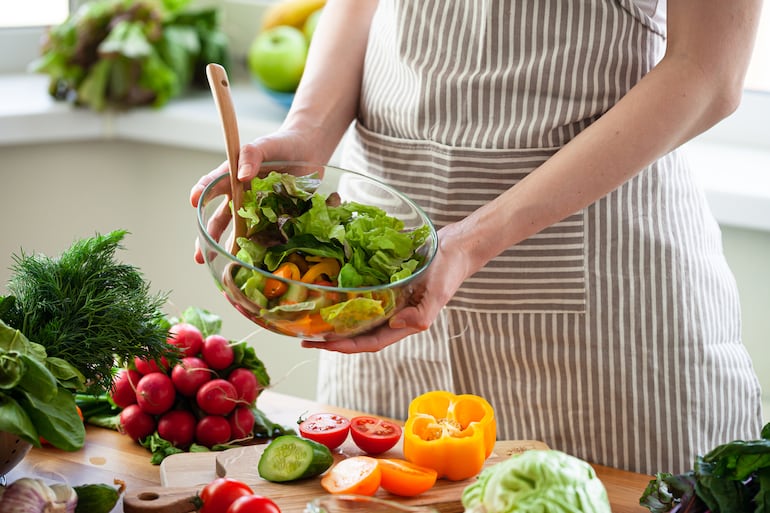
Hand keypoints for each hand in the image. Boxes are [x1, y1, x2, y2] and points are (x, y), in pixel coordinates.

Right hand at [189, 129, 327, 262]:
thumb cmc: (281, 145)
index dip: (201, 192)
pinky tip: (254, 262)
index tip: (194, 200)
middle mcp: (240, 196)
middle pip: (219, 218)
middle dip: (209, 236)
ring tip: (225, 265)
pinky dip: (259, 248)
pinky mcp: (275, 217)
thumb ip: (251, 155)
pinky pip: (265, 234)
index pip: (211, 185)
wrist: (308, 151)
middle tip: (200, 254)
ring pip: (239, 231)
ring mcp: (257, 209)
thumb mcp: (265, 145)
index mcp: (232, 176)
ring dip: (231, 248)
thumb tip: (241, 175)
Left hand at [301, 225, 470, 352]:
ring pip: (357, 313)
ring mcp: (388, 297)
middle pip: (359, 332)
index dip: (347, 346)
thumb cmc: (450, 271)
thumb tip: (396, 324)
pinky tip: (329, 290)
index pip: (371, 341)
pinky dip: (345, 293)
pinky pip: (362, 291)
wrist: (456, 245)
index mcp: (404, 321)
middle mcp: (393, 312)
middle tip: (305, 337)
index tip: (324, 344)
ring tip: (311, 318)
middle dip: (333, 338)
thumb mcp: (438, 293)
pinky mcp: (385, 280)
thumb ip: (421, 315)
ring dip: (335, 318)